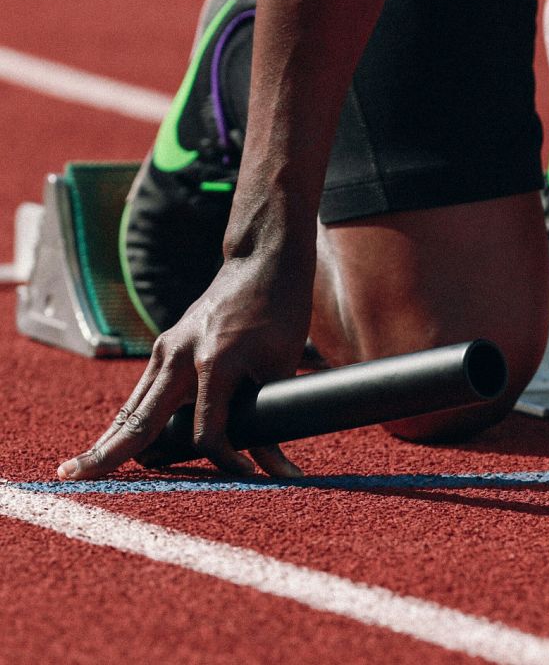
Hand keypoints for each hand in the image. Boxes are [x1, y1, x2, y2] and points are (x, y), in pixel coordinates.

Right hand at [57, 253, 311, 479]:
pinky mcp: (166, 346)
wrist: (262, 263)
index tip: (250, 476)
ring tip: (81, 469)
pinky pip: (143, 391)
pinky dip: (129, 419)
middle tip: (72, 478)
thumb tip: (275, 467)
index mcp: (214, 362)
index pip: (206, 432)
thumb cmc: (280, 313)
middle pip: (139, 419)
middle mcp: (180, 355)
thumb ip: (273, 416)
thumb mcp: (282, 366)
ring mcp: (167, 349)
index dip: (228, 461)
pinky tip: (114, 440)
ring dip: (111, 439)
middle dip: (109, 453)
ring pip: (133, 406)